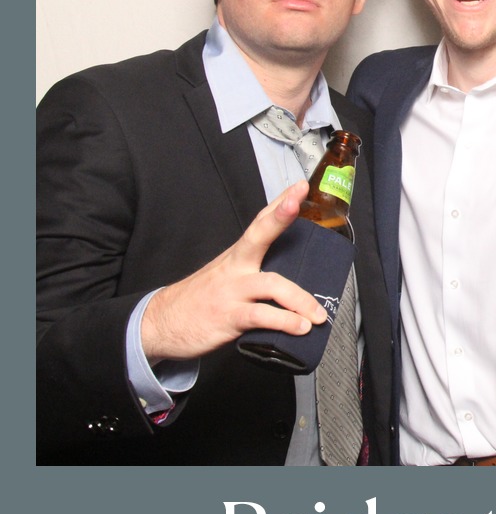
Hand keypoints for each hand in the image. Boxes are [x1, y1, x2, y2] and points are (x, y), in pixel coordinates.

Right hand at [140, 181, 327, 362]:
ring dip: (300, 299)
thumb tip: (292, 274)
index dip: (279, 202)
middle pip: (258, 235)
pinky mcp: (228, 318)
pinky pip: (261, 316)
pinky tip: (300, 328)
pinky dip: (285, 322)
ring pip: (271, 284)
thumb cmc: (200, 300)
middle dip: (279, 216)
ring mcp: (231, 291)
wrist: (160, 324)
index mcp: (236, 257)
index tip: (300, 185)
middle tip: (298, 202)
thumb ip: (255, 273)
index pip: (260, 222)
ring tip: (318, 314)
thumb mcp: (225, 278)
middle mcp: (234, 268)